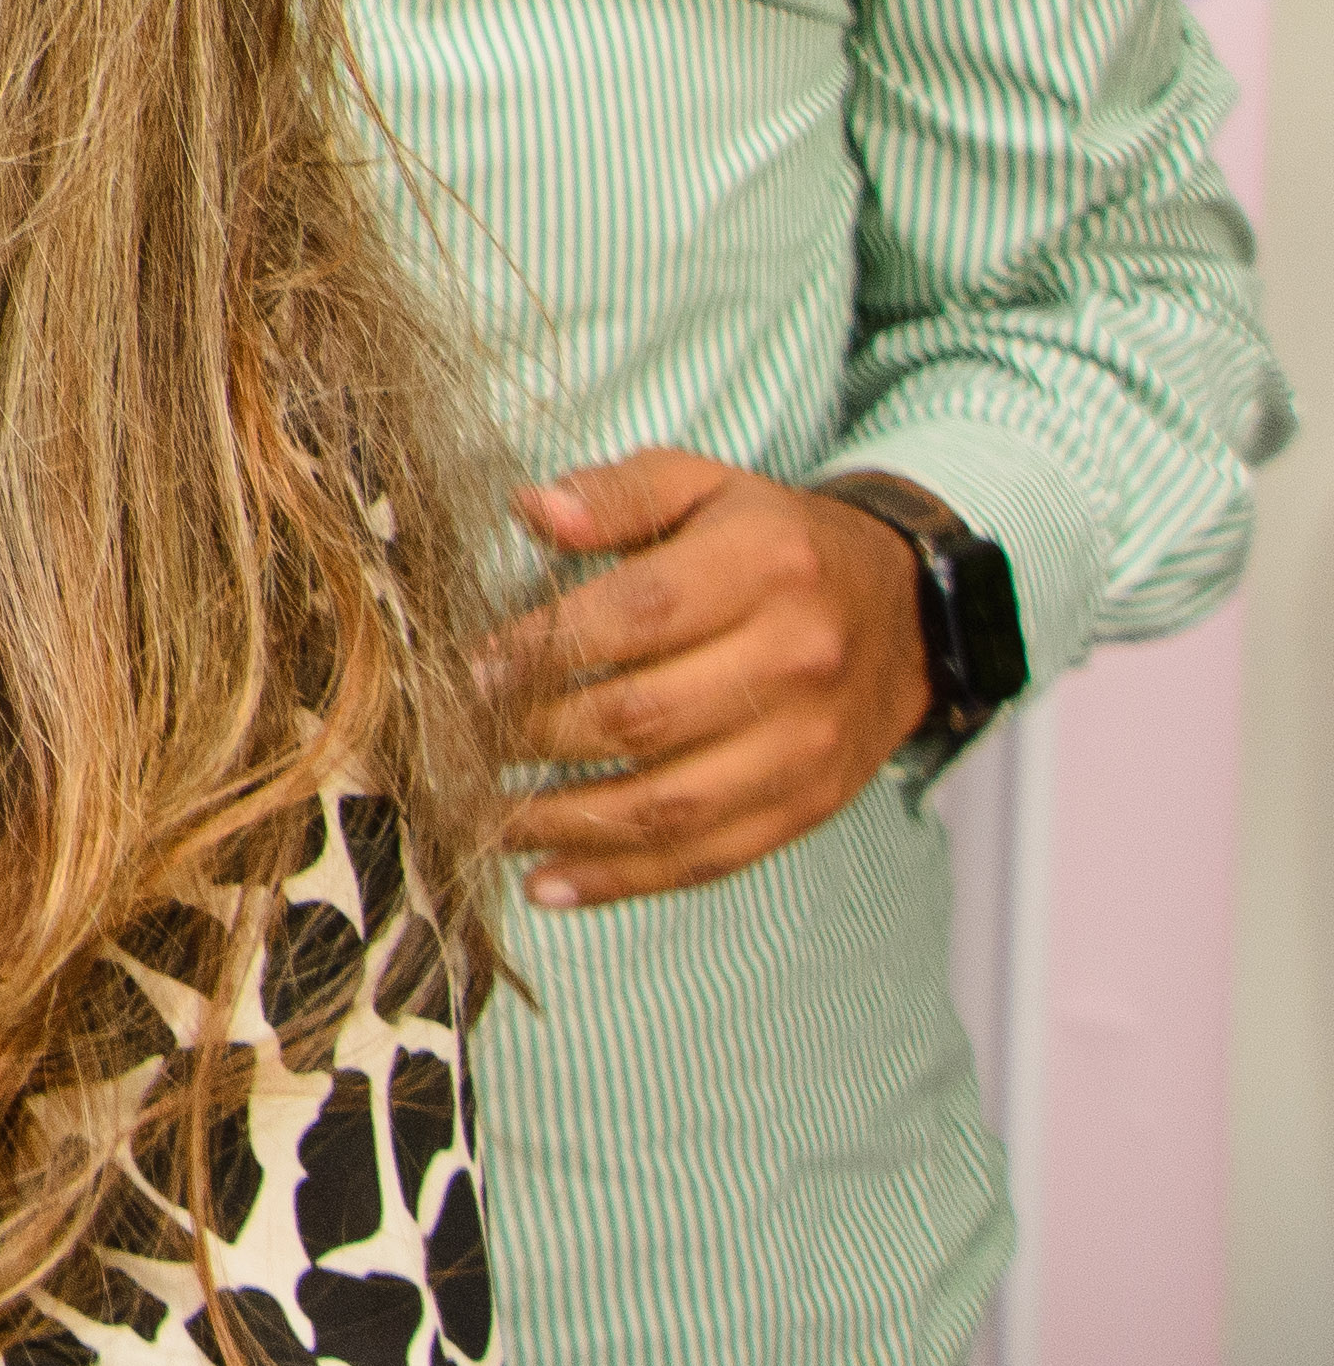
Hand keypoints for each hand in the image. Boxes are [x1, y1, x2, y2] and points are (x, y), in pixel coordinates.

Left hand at [486, 448, 934, 906]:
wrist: (905, 612)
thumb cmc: (771, 541)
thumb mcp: (702, 484)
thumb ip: (616, 494)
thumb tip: (532, 510)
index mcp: (764, 568)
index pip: (637, 615)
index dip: (544, 648)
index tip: (471, 671)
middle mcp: (795, 661)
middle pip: (643, 718)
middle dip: (535, 736)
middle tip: (459, 742)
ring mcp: (807, 746)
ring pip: (669, 804)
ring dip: (563, 822)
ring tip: (483, 819)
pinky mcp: (810, 805)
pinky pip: (709, 857)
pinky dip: (622, 878)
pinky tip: (548, 881)